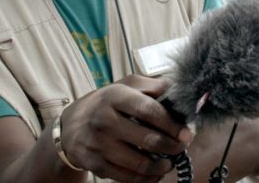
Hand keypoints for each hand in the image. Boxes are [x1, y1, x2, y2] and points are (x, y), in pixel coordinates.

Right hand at [59, 75, 192, 181]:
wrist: (71, 125)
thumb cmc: (107, 103)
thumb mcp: (126, 85)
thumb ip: (152, 85)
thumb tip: (179, 91)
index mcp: (114, 96)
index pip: (149, 110)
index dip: (172, 124)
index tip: (186, 132)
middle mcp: (104, 119)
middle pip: (148, 139)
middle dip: (172, 146)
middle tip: (181, 147)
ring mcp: (98, 144)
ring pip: (140, 163)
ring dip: (162, 166)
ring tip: (170, 161)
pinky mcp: (94, 164)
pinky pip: (127, 177)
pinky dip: (147, 178)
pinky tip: (155, 172)